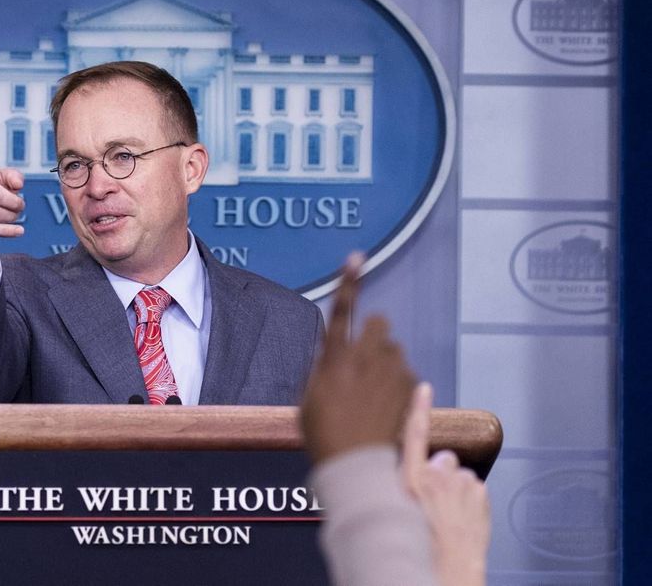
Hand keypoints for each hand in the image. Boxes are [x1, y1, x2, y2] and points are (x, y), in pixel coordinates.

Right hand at [301, 253, 416, 462]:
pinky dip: (397, 383)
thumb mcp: (310, 395)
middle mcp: (364, 358)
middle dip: (374, 332)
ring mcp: (390, 372)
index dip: (349, 282)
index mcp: (334, 358)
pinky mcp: (409, 387)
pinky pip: (406, 373)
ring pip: (394, 348)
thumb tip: (332, 351)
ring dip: (386, 360)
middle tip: (365, 355)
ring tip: (373, 390)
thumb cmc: (323, 431)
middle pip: (379, 322)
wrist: (355, 462)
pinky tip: (385, 406)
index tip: (357, 256)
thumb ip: (322, 367)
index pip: (341, 311)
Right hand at [402, 384, 490, 585]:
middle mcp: (435, 478)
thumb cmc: (419, 548)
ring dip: (457, 490)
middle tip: (435, 503)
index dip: (419, 409)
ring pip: (460, 475)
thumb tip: (408, 479)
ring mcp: (461, 485)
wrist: (448, 572)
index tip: (423, 389)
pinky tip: (462, 518)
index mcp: (408, 481)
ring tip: (450, 515)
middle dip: (441, 475)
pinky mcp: (480, 494)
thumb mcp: (395, 513)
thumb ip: (402, 487)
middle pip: (442, 460)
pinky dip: (471, 500)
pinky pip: (475, 488)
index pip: (413, 435)